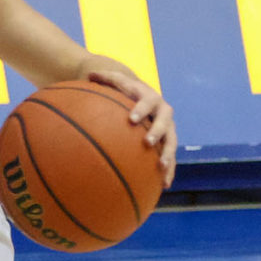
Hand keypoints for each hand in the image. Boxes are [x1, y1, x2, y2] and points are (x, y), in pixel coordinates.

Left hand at [83, 67, 175, 186]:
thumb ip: (104, 79)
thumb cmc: (124, 91)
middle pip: (164, 121)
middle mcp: (162, 111)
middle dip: (158, 131)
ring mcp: (168, 128)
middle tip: (148, 141)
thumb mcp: (115, 83)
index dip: (141, 109)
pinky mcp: (168, 142)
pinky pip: (170, 157)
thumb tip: (89, 75)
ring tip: (162, 167)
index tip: (132, 119)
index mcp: (149, 97)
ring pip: (172, 141)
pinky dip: (169, 171)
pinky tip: (164, 185)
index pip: (146, 101)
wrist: (144, 97)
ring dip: (169, 154)